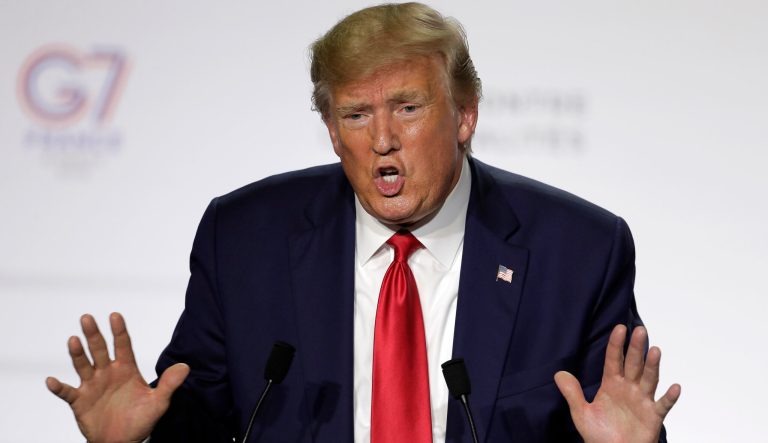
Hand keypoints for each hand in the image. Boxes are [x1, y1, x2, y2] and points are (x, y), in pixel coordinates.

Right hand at [47, 313, 189, 442]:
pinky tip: (51, 380)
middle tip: (87, 317)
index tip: (115, 315)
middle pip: (99, 350)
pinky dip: (58, 387)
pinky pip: (67, 392)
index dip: (119, 331)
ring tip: (73, 340)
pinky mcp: (79, 401)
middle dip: (94, 334)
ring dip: (77, 354)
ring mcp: (92, 386)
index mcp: (126, 369)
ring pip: (83, 365)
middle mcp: (107, 373)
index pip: (123, 345)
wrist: (122, 442)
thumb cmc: (141, 421)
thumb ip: (169, 384)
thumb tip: (185, 367)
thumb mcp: (158, 403)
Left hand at [554, 325, 680, 442]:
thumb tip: (558, 373)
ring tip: (655, 350)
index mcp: (612, 385)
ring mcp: (642, 401)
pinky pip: (663, 405)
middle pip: (634, 364)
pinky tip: (674, 387)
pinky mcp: (653, 417)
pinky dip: (669, 397)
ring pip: (649, 379)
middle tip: (640, 330)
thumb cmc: (599, 436)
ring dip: (653, 366)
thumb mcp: (582, 414)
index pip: (614, 360)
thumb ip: (572, 393)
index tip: (620, 328)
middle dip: (636, 348)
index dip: (616, 345)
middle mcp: (629, 389)